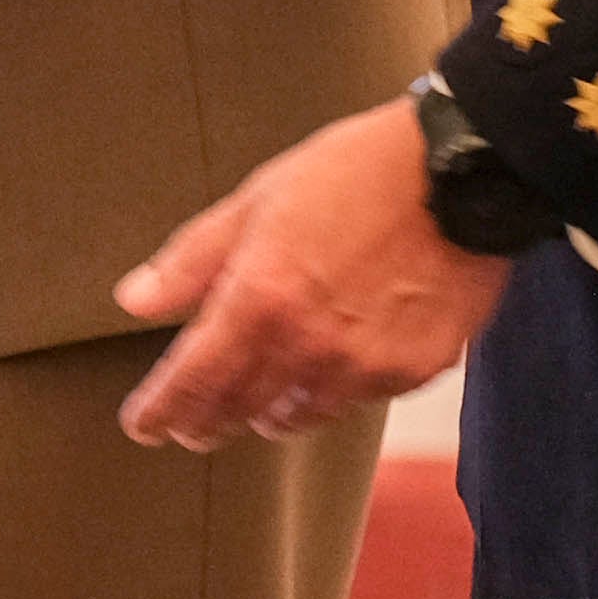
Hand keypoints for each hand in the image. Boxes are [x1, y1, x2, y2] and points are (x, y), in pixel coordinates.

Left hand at [113, 100, 515, 450]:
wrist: (462, 173)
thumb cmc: (356, 173)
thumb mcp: (259, 199)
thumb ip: (193, 259)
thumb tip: (135, 299)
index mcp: (260, 297)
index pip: (193, 379)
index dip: (161, 410)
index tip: (144, 426)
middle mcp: (307, 343)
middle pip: (239, 410)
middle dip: (209, 419)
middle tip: (194, 421)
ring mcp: (362, 364)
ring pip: (296, 415)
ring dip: (270, 409)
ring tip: (262, 393)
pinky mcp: (409, 372)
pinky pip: (355, 400)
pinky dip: (334, 388)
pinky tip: (332, 362)